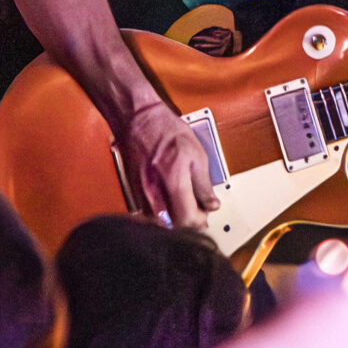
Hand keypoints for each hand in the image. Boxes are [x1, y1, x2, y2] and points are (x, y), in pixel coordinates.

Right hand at [114, 100, 215, 230]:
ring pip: (161, 223)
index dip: (200, 220)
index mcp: (173, 182)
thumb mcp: (197, 154)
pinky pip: (150, 214)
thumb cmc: (167, 132)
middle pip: (174, 227)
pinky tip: (170, 200)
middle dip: (188, 222)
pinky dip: (162, 213)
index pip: (188, 220)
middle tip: (197, 209)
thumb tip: (212, 205)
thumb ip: (204, 185)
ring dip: (175, 219)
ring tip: (185, 203)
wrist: (138, 120)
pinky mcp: (134, 194)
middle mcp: (154, 193)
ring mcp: (141, 195)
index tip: (206, 212)